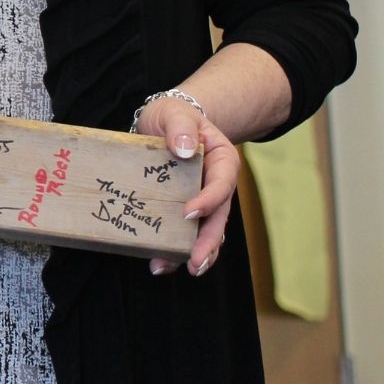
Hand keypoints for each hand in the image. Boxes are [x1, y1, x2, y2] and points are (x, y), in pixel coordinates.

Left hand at [135, 95, 237, 276]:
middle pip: (218, 217)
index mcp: (222, 161)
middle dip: (208, 242)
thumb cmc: (173, 116)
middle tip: (194, 263)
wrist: (167, 122)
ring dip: (195, 253)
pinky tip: (161, 262)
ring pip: (206, 231)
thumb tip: (186, 150)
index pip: (221, 184)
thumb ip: (181, 128)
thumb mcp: (175, 113)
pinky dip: (176, 249)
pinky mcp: (186, 209)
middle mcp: (217, 185)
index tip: (188, 212)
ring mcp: (203, 200)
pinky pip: (186, 232)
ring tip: (178, 269)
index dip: (208, 200)